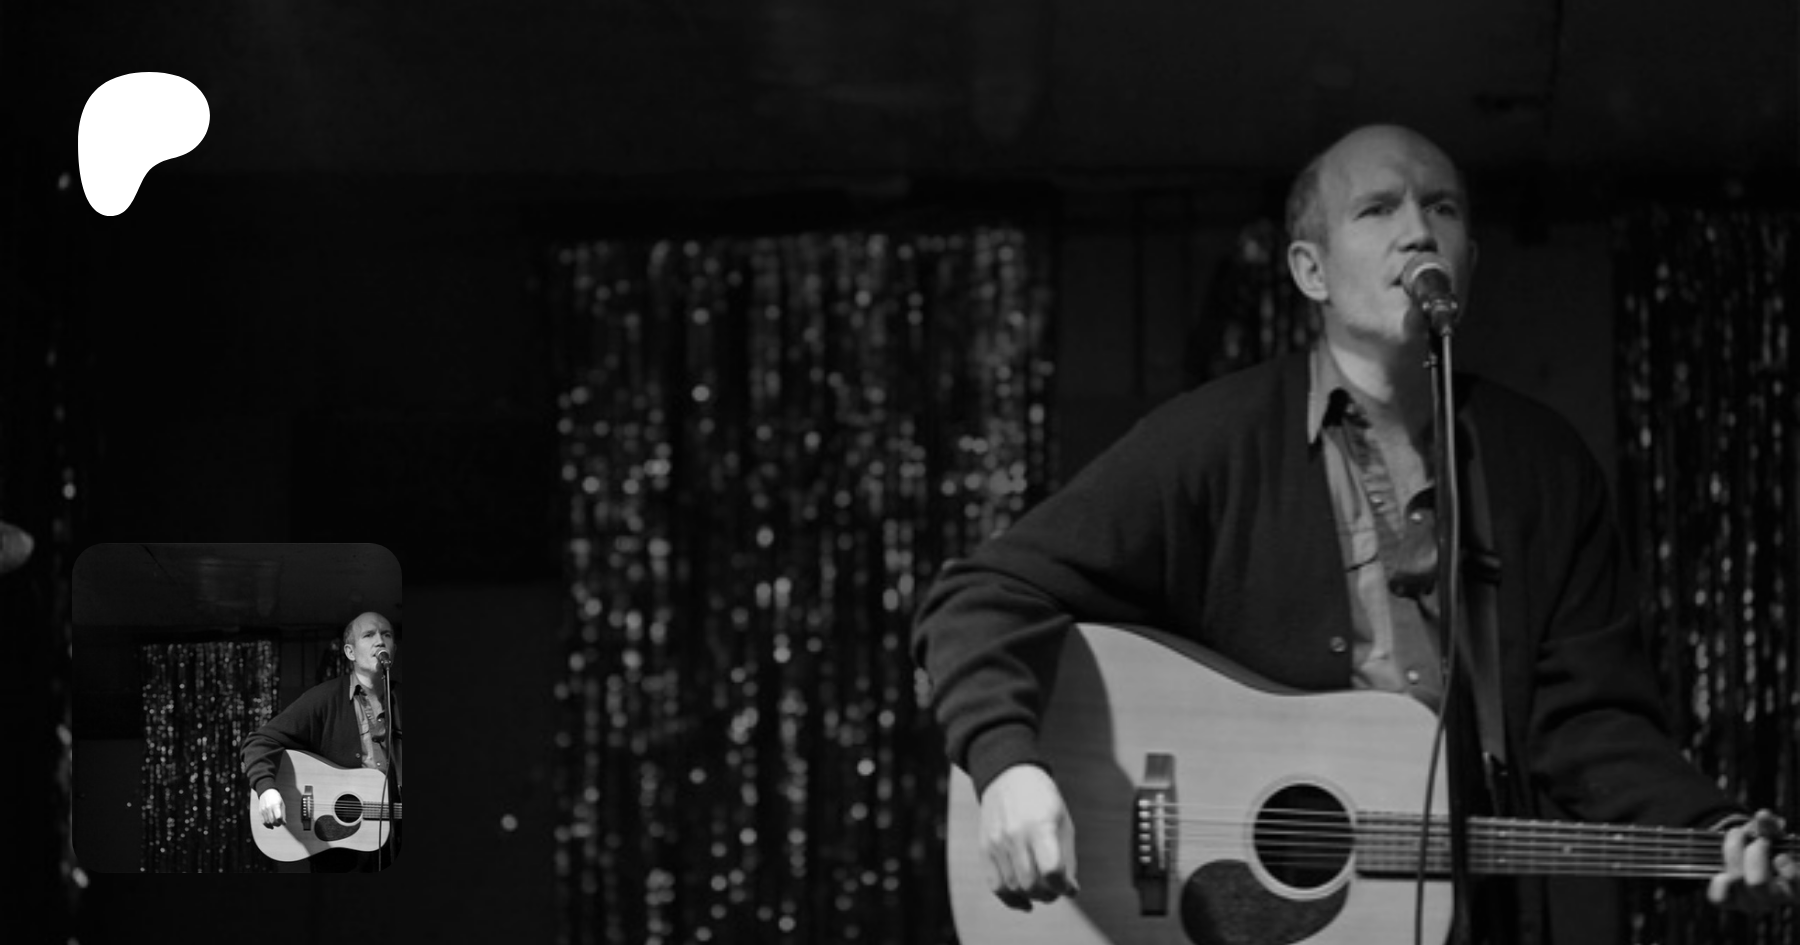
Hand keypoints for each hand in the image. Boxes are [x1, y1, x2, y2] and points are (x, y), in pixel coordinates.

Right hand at [258, 788, 285, 828]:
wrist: (267, 792)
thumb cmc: (276, 799)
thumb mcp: (282, 804)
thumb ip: (283, 814)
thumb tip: (284, 823)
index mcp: (275, 805)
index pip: (278, 817)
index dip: (282, 822)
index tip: (284, 822)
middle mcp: (268, 808)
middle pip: (273, 820)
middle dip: (277, 824)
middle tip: (280, 824)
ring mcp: (263, 810)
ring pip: (267, 822)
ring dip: (272, 825)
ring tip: (276, 824)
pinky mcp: (260, 812)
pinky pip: (263, 821)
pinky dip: (267, 825)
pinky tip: (271, 826)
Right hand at [978, 764, 1078, 910]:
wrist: (1008, 777)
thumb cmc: (1042, 801)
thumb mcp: (1062, 822)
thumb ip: (1067, 858)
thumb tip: (1069, 890)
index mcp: (1040, 825)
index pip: (1052, 870)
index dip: (1064, 886)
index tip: (1069, 887)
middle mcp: (1015, 835)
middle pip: (1031, 883)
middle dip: (1049, 895)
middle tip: (1056, 891)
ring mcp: (997, 842)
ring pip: (1014, 887)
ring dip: (1032, 897)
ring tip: (1043, 891)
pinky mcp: (984, 849)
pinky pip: (995, 885)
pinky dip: (1011, 899)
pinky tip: (1024, 902)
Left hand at [1707, 809, 1795, 912]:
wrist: (1747, 857)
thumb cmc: (1768, 848)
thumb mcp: (1773, 835)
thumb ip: (1770, 827)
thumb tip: (1763, 815)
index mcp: (1795, 887)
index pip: (1796, 884)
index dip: (1788, 872)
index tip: (1780, 856)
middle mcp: (1774, 899)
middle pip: (1758, 883)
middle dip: (1753, 853)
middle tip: (1756, 839)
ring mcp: (1751, 903)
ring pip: (1735, 880)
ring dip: (1732, 851)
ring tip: (1738, 837)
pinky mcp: (1729, 902)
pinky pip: (1718, 896)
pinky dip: (1718, 879)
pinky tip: (1724, 869)